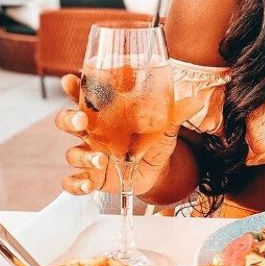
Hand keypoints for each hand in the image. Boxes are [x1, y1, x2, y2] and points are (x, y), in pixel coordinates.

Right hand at [55, 74, 201, 197]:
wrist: (156, 174)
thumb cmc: (153, 143)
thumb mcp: (165, 129)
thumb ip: (175, 114)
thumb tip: (196, 100)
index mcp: (105, 116)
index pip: (84, 98)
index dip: (74, 88)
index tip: (69, 80)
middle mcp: (92, 134)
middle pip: (67, 122)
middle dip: (69, 120)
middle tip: (80, 121)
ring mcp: (89, 156)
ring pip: (72, 153)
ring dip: (83, 156)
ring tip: (102, 159)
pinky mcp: (90, 177)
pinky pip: (72, 182)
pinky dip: (76, 184)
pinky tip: (88, 185)